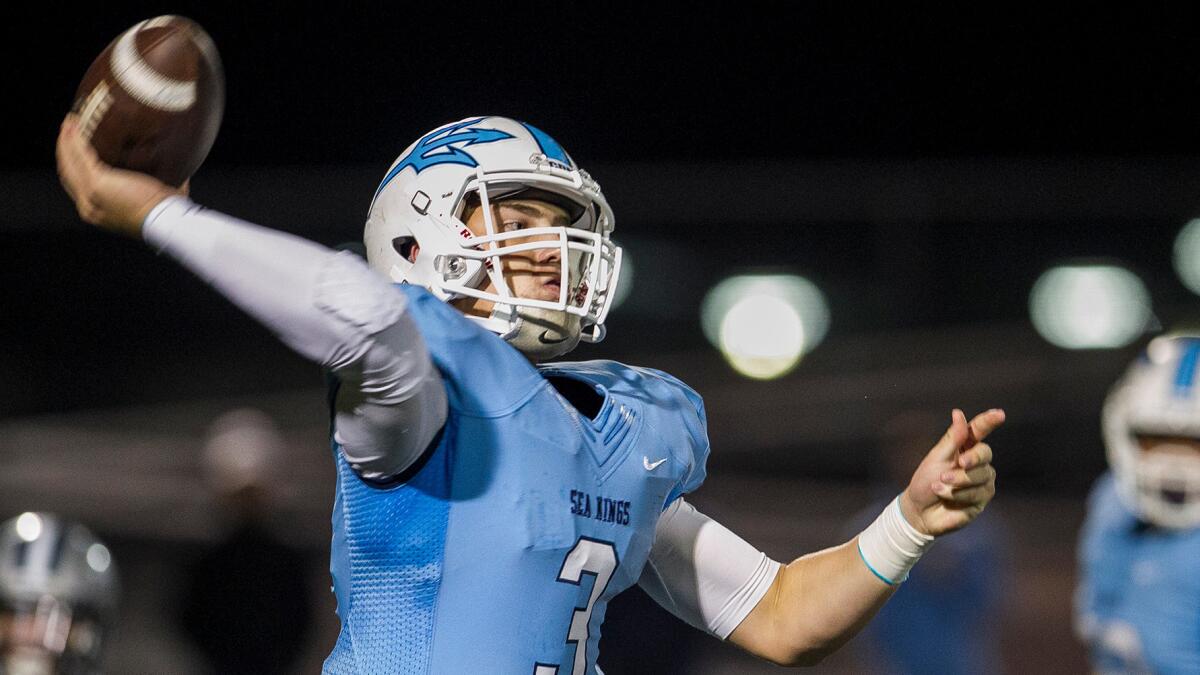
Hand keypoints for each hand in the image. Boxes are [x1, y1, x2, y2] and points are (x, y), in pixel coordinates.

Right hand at [55, 114, 182, 237]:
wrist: (166, 221)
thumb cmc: (166, 212)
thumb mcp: (151, 199)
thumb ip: (150, 185)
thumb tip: (174, 170)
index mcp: (98, 211)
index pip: (78, 185)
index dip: (73, 166)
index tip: (75, 148)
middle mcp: (88, 206)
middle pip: (68, 174)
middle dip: (65, 150)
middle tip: (68, 129)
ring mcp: (90, 196)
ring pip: (70, 164)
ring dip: (66, 141)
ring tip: (69, 122)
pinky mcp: (97, 184)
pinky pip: (81, 157)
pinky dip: (75, 140)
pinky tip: (74, 126)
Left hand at [899, 408, 1003, 536]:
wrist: (920, 510)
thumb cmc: (925, 481)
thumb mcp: (936, 458)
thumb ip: (952, 438)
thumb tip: (959, 413)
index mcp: (964, 447)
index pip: (979, 431)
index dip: (989, 421)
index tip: (999, 414)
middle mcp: (977, 462)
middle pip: (985, 453)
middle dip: (973, 458)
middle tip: (960, 463)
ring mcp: (982, 481)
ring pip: (981, 475)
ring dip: (958, 480)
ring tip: (939, 484)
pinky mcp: (982, 498)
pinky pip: (978, 493)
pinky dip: (958, 494)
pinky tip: (945, 495)